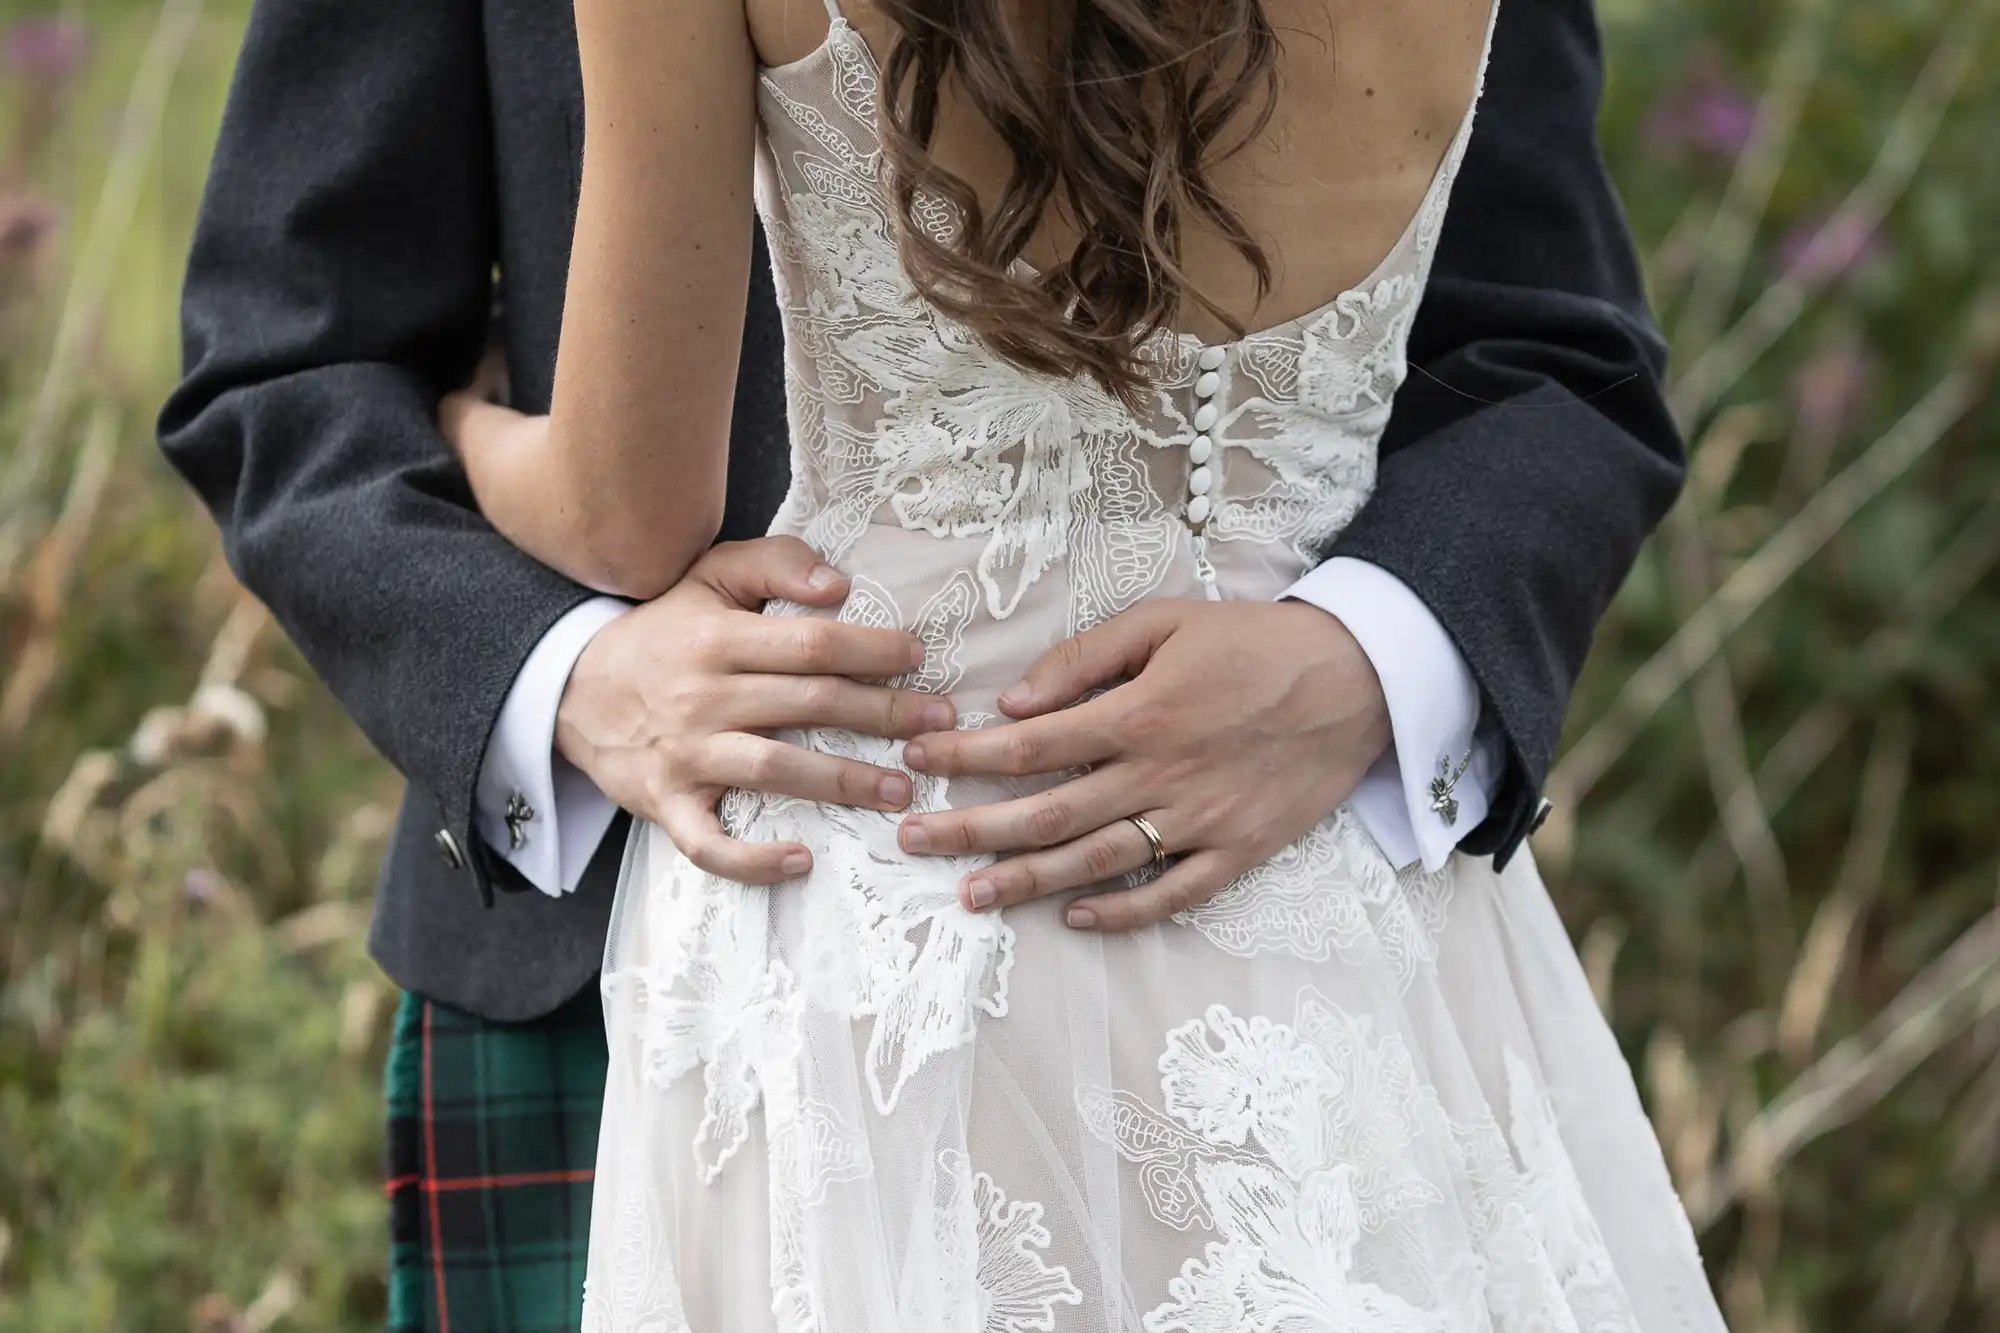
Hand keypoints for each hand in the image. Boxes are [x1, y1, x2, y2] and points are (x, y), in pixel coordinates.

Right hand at [556, 537, 956, 882]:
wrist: (572, 689)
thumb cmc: (664, 632)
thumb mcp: (709, 578)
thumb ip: (774, 563)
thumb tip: (837, 584)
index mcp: (720, 639)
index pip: (810, 643)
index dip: (872, 650)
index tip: (919, 657)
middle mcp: (704, 697)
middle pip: (808, 704)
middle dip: (882, 713)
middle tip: (939, 725)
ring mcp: (685, 756)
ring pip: (774, 769)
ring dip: (844, 781)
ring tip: (901, 790)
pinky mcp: (666, 804)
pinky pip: (708, 842)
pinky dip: (751, 859)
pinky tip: (801, 860)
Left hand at [895, 599, 1388, 929]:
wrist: (1357, 677)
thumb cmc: (1253, 641)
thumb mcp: (1164, 621)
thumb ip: (1085, 659)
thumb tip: (1014, 703)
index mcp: (1137, 713)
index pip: (1029, 746)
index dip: (964, 755)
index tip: (917, 760)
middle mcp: (1160, 774)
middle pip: (1046, 813)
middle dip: (970, 829)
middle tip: (911, 841)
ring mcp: (1200, 819)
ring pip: (1096, 861)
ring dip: (1027, 881)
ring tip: (969, 895)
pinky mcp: (1239, 850)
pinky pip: (1172, 893)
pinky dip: (1123, 911)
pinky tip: (1075, 916)